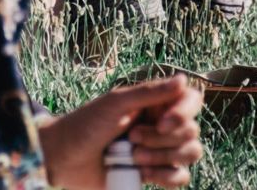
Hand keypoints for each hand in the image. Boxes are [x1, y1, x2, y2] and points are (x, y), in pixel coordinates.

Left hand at [38, 75, 203, 188]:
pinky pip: (179, 177)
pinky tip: (142, 174)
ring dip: (162, 157)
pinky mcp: (155, 173)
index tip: (162, 122)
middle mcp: (161, 123)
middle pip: (191, 131)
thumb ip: (149, 93)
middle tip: (132, 138)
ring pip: (189, 153)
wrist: (64, 160)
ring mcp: (159, 149)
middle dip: (163, 139)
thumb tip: (183, 79)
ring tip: (133, 157)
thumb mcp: (116, 104)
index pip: (191, 100)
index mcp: (154, 101)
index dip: (184, 113)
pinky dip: (165, 177)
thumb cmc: (85, 124)